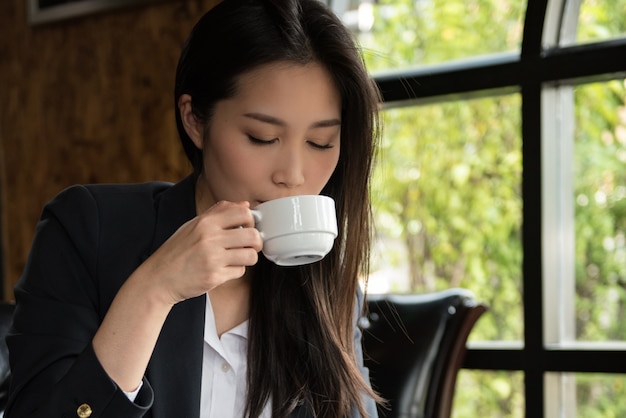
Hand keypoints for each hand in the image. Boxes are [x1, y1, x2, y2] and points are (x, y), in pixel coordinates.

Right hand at [136, 200, 262, 305]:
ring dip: (248, 258)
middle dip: (256, 242)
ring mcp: (212, 258)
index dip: (251, 220)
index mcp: (205, 222)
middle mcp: (209, 238)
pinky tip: (225, 268)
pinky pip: (240, 271)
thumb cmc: (177, 251)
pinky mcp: (214, 277)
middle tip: (250, 245)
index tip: (247, 227)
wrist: (159, 278)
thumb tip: (245, 205)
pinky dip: (236, 270)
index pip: (243, 213)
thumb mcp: (193, 225)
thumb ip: (219, 212)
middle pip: (252, 235)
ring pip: (250, 255)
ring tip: (239, 257)